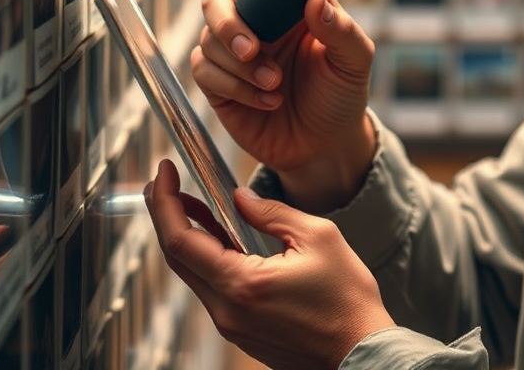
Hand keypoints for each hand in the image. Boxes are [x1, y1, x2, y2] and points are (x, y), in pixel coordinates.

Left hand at [145, 159, 394, 369]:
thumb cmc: (347, 298)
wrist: (360, 351)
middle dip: (166, 214)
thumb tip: (241, 198)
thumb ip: (273, 213)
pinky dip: (206, 256)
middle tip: (167, 182)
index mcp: (242, 284)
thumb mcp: (318, 237)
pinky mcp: (240, 330)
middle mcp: (227, 310)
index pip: (181, 241)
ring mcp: (231, 325)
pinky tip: (218, 235)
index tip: (163, 173)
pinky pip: (211, 287)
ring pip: (192, 273)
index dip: (164, 203)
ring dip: (187, 235)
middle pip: (177, 258)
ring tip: (192, 202)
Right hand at [194, 0, 375, 208]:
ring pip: (210, 31)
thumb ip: (340, 30)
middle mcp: (265, 16)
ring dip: (239, 62)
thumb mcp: (354, 62)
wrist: (323, 146)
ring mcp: (237, 45)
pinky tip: (265, 101)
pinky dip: (232, 85)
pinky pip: (203, 67)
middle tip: (254, 48)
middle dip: (233, 20)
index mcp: (298, 0)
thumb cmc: (341, 95)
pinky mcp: (218, 78)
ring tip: (274, 85)